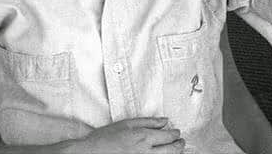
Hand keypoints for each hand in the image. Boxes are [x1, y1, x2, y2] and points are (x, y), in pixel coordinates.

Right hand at [61, 117, 185, 153]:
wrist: (90, 153)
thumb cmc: (105, 138)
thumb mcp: (127, 123)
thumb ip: (148, 122)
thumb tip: (165, 121)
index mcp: (144, 137)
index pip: (169, 136)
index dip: (175, 134)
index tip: (176, 132)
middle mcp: (146, 152)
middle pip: (172, 150)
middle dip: (179, 145)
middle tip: (180, 142)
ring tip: (174, 150)